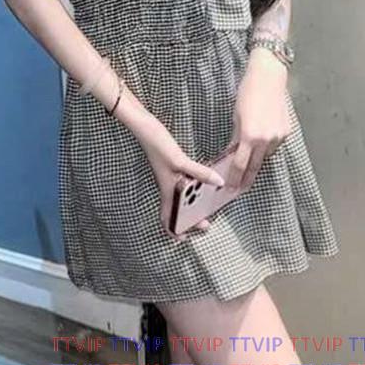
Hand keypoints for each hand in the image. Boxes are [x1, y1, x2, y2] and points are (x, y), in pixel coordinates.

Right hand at [135, 116, 225, 239]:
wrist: (145, 127)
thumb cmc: (157, 146)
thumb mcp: (180, 161)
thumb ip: (200, 173)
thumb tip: (219, 183)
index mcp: (167, 191)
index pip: (166, 219)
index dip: (174, 231)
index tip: (186, 237)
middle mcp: (168, 187)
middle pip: (178, 211)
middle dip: (191, 219)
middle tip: (206, 219)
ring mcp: (170, 178)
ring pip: (182, 198)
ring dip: (194, 203)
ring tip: (209, 201)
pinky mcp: (172, 168)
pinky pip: (185, 184)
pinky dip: (195, 186)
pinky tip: (204, 180)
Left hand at [224, 54, 291, 191]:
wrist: (268, 77)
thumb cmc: (248, 92)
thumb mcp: (236, 116)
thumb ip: (236, 138)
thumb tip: (233, 153)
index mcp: (250, 136)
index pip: (240, 164)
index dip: (234, 178)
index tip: (230, 187)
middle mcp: (266, 139)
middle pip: (255, 166)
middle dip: (246, 178)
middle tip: (239, 188)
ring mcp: (278, 136)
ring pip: (265, 155)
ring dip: (256, 160)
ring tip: (248, 163)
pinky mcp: (286, 131)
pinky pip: (274, 145)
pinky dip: (266, 146)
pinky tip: (260, 141)